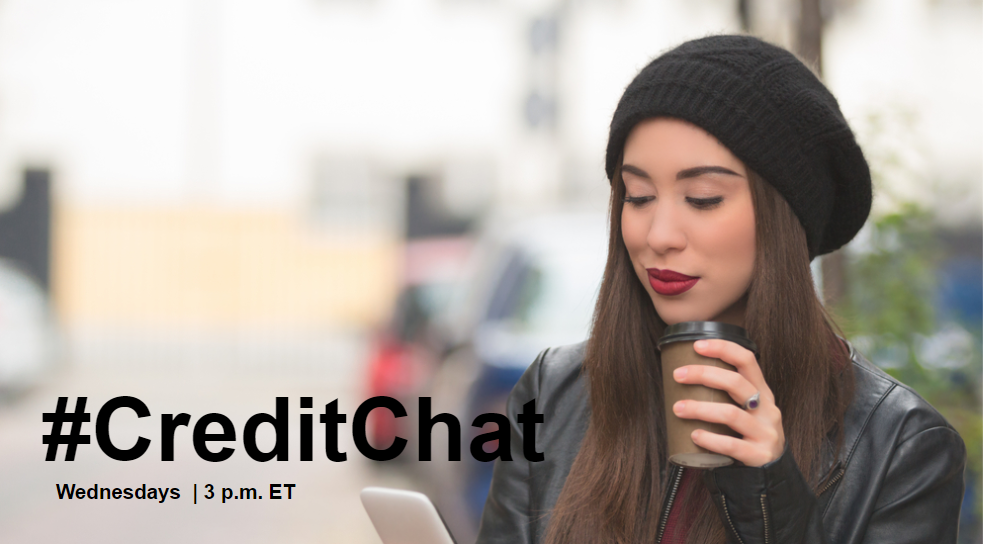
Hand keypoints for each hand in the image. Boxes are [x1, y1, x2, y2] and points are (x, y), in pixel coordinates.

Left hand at [671, 338, 784, 466]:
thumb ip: (725, 396)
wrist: (769, 477)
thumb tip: (683, 377)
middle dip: (704, 374)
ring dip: (700, 408)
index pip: (747, 360)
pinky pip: (732, 445)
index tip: (697, 345)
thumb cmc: (746, 437)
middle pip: (736, 383)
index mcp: (762, 393)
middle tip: (678, 375)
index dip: (723, 348)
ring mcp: (766, 432)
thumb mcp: (745, 412)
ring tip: (677, 408)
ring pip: (731, 414)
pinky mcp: (759, 455)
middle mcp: (767, 409)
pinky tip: (694, 435)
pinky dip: (710, 439)